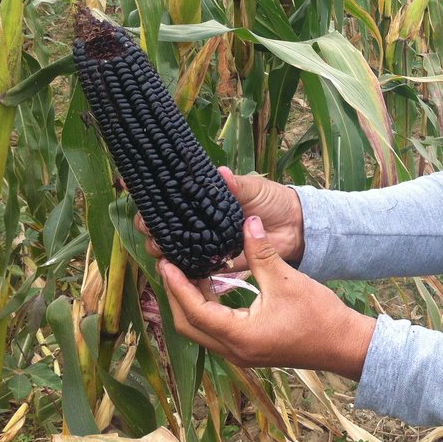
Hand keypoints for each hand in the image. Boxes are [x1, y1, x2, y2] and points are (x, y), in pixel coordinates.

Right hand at [135, 166, 305, 268]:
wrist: (294, 227)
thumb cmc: (272, 200)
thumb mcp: (253, 188)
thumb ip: (235, 185)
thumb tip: (220, 172)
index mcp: (203, 199)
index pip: (169, 200)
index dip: (153, 204)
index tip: (147, 206)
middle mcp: (199, 221)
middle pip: (163, 227)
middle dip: (152, 229)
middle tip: (153, 231)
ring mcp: (204, 242)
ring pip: (172, 248)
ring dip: (162, 249)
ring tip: (161, 249)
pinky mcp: (215, 262)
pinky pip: (193, 267)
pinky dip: (181, 269)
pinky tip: (173, 267)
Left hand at [159, 215, 376, 379]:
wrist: (342, 344)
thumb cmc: (318, 315)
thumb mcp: (286, 279)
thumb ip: (261, 252)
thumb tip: (247, 221)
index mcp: (240, 336)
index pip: (195, 311)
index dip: (177, 286)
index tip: (166, 263)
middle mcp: (234, 350)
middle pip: (189, 326)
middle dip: (176, 296)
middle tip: (170, 266)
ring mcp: (241, 353)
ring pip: (201, 330)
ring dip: (191, 303)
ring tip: (187, 271)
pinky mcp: (249, 349)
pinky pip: (216, 330)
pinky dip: (207, 309)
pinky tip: (213, 286)